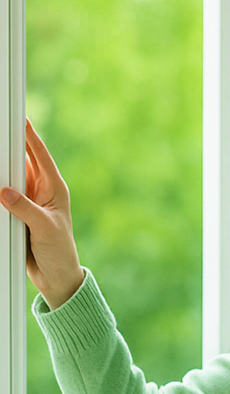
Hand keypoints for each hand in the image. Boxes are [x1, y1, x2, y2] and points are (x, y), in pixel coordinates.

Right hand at [0, 119, 86, 308]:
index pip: (40, 156)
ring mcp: (27, 199)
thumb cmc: (59, 252)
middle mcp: (41, 190)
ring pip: (8, 174)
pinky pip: (1, 192)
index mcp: (55, 189)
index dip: (29, 135)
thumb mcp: (44, 229)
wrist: (55, 276)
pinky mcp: (15, 211)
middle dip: (9, 143)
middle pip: (21, 160)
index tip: (19, 117)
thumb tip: (5, 191)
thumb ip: (25, 210)